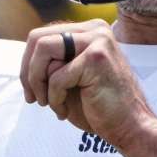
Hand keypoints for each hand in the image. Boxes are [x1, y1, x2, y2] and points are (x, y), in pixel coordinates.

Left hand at [20, 19, 156, 150]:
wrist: (129, 127)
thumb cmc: (98, 107)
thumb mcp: (70, 76)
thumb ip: (53, 60)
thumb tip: (26, 55)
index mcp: (89, 30)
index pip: (41, 35)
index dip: (28, 64)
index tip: (31, 90)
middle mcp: (95, 29)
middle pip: (37, 38)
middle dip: (28, 72)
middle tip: (34, 98)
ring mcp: (98, 40)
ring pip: (43, 50)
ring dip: (38, 83)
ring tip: (48, 104)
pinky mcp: (96, 58)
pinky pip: (56, 77)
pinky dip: (54, 99)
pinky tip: (65, 111)